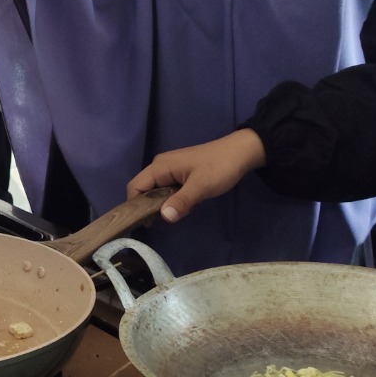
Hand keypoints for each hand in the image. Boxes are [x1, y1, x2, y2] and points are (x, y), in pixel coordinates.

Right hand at [127, 130, 265, 222]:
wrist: (241, 153)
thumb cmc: (219, 167)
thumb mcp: (201, 187)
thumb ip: (181, 202)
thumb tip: (163, 218)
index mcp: (160, 166)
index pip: (135, 186)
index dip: (134, 205)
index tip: (144, 224)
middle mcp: (160, 166)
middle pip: (144, 190)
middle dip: (150, 207)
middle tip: (162, 223)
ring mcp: (170, 169)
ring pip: (157, 192)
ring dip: (164, 205)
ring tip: (179, 213)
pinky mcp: (180, 174)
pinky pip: (168, 190)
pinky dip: (173, 200)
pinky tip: (187, 206)